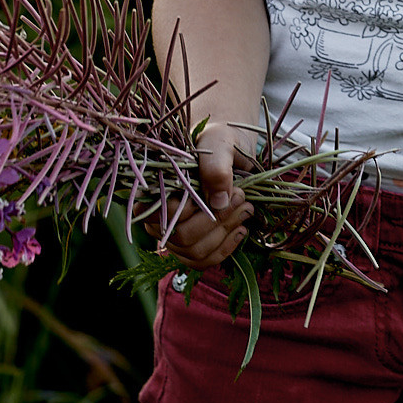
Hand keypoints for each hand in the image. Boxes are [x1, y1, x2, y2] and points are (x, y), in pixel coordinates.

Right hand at [164, 120, 252, 270]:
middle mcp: (158, 218)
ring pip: (195, 252)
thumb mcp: (218, 144)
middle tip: (242, 198)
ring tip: (246, 209)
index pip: (164, 213)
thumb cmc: (218, 142)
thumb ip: (215, 168)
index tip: (225, 192)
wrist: (230, 150)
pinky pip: (204, 260)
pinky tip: (242, 230)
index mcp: (155, 191)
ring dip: (225, 233)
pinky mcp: (192, 247)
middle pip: (182, 237)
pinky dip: (226, 248)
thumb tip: (218, 202)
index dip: (192, 209)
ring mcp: (174, 236)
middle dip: (218, 221)